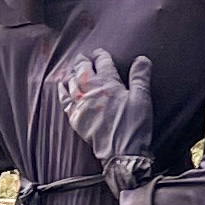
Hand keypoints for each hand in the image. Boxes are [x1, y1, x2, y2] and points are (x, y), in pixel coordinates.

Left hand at [56, 49, 156, 194]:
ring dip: (73, 72)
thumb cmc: (133, 125)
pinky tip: (62, 85)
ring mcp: (80, 103)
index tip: (101, 53)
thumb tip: (142, 59)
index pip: (102, 62)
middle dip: (83, 61)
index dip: (101, 55)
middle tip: (84, 57)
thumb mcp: (142, 99)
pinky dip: (62, 89)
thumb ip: (140, 77)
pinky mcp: (74, 116)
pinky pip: (64, 98)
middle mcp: (91, 90)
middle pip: (83, 69)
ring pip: (72, 81)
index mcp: (108, 83)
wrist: (120, 151)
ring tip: (74, 68)